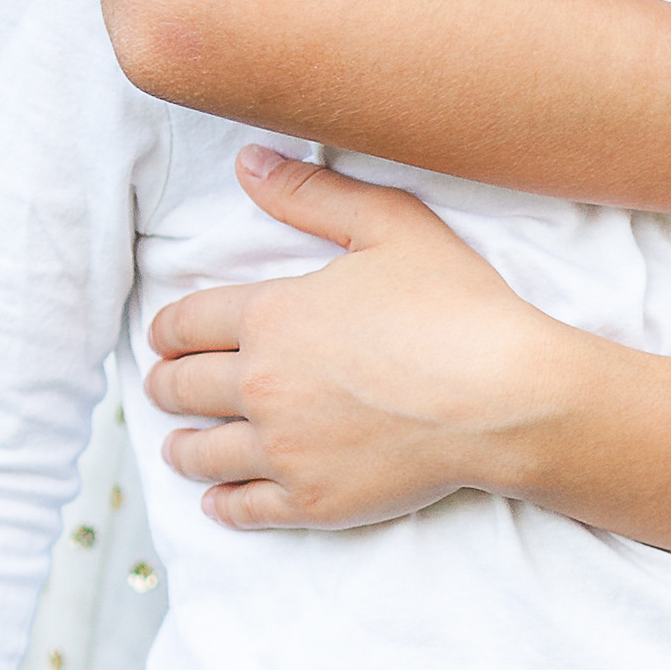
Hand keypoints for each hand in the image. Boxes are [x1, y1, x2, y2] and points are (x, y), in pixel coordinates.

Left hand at [146, 147, 576, 529]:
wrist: (505, 397)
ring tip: (182, 445)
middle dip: (166, 383)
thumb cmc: (457, 307)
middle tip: (167, 386)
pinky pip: (243, 508)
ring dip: (183, 446)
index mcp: (271, 316)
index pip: (184, 323)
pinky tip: (217, 499)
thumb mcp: (390, 225)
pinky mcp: (311, 498)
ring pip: (200, 452)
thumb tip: (249, 162)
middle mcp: (261, 385)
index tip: (164, 337)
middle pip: (181, 387)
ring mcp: (283, 448)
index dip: (167, 329)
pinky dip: (222, 503)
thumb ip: (313, 194)